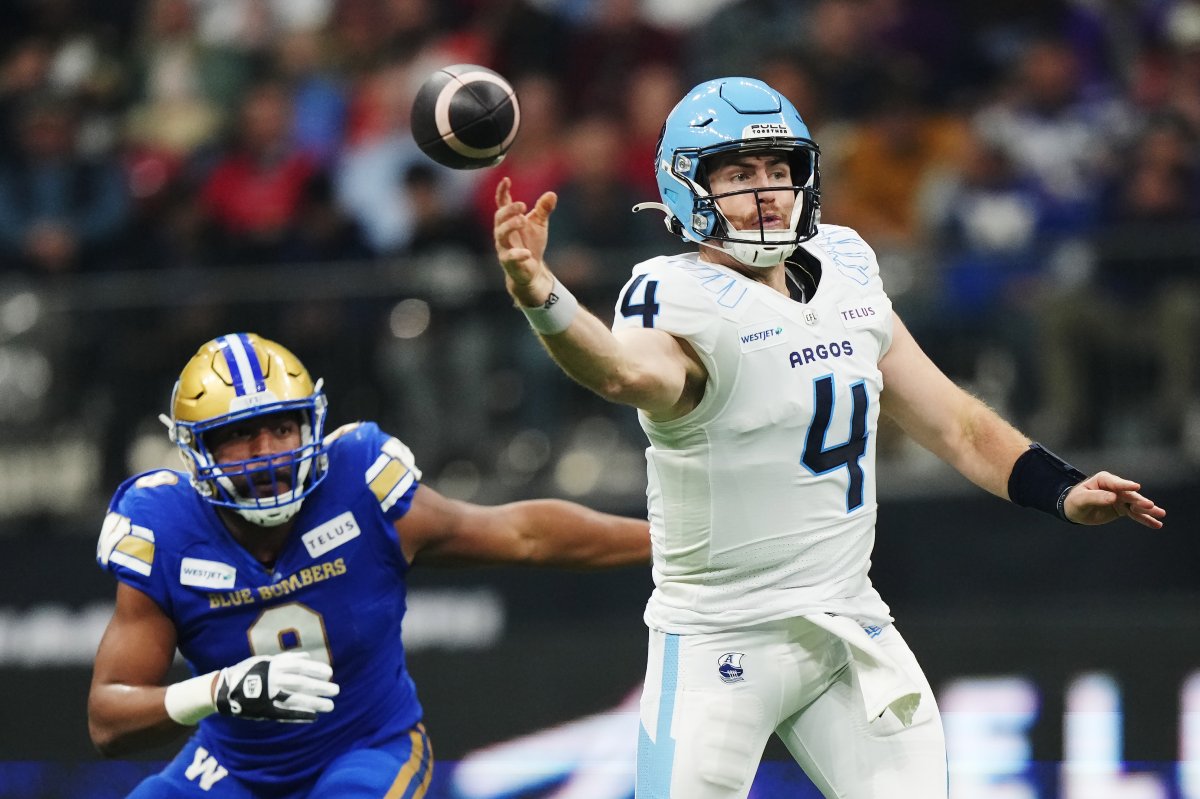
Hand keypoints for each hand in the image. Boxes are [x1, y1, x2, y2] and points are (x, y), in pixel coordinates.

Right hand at [214, 651, 338, 722]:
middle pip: (301, 683)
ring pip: (295, 699)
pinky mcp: (265, 710)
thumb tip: (306, 656)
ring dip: (314, 703)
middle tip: (336, 691)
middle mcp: (272, 679)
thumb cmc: (247, 672)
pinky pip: (285, 714)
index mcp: (273, 665)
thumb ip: (286, 658)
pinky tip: (313, 718)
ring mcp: (269, 696)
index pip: (299, 666)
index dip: (315, 669)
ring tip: (330, 706)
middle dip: (320, 687)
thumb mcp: (264, 660)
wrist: (223, 690)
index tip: (330, 673)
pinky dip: (300, 716)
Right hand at [493, 176, 556, 306]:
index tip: (506, 180)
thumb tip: (552, 194)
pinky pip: (510, 257)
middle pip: (499, 217)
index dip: (502, 192)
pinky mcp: (508, 262)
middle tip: (522, 206)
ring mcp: (503, 247)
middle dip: (509, 210)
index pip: (502, 203)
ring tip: (523, 220)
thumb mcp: (539, 224)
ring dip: (510, 225)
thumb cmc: (531, 243)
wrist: (532, 270)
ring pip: (501, 234)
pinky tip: (527, 253)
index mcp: (508, 220)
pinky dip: (518, 254)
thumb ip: (543, 209)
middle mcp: (502, 232)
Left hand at [1062, 471, 1165, 528]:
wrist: (1075, 510)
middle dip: (1140, 501)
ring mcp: (1120, 498)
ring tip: (1161, 514)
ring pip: (1136, 505)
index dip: (1125, 485)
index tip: (1136, 487)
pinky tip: (1157, 524)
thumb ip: (1096, 497)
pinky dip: (1145, 519)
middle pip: (1129, 495)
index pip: (1116, 483)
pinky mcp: (1122, 509)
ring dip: (1148, 510)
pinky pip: (1135, 514)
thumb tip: (1113, 497)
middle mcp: (1115, 488)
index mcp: (1104, 480)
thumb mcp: (1082, 499)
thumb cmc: (1075, 501)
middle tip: (1150, 506)